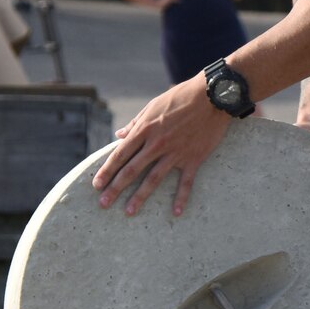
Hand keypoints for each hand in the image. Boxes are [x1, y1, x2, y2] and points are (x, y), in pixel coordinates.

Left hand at [91, 74, 231, 217]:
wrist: (212, 96)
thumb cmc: (181, 97)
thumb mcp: (153, 105)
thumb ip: (135, 123)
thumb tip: (119, 135)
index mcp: (145, 129)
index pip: (120, 155)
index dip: (107, 171)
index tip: (97, 185)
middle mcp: (157, 144)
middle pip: (132, 170)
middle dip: (115, 188)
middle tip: (104, 204)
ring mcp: (176, 153)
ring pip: (153, 179)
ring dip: (140, 197)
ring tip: (129, 212)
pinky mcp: (194, 158)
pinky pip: (186, 182)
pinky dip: (182, 198)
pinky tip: (177, 212)